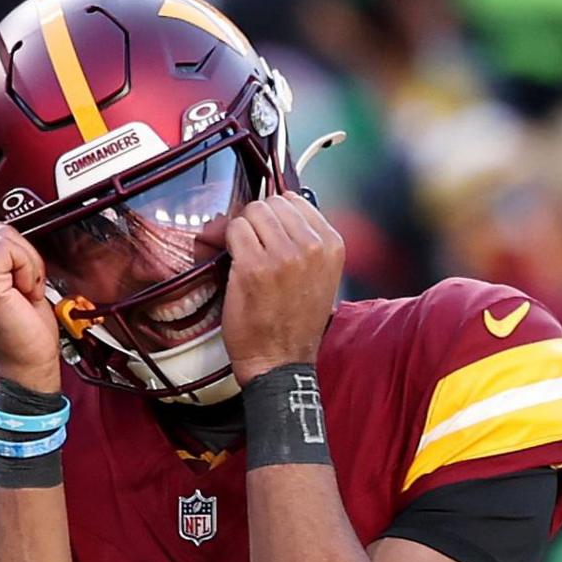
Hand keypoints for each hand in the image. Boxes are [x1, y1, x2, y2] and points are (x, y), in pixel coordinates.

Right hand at [0, 208, 61, 390]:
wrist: (27, 367)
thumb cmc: (20, 332)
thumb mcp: (6, 278)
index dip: (13, 255)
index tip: (15, 287)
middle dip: (21, 258)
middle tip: (20, 292)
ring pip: (4, 236)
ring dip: (26, 265)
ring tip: (20, 295)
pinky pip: (10, 248)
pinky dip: (28, 269)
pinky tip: (22, 294)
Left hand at [221, 193, 343, 384]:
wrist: (280, 360)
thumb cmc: (295, 320)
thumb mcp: (319, 274)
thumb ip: (306, 238)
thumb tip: (276, 201)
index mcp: (332, 245)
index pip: (295, 201)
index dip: (276, 216)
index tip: (270, 234)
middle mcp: (312, 246)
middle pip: (272, 203)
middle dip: (258, 221)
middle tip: (255, 247)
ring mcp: (283, 255)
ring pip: (252, 213)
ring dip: (243, 231)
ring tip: (247, 257)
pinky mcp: (253, 266)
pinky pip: (235, 230)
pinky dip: (229, 243)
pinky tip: (237, 265)